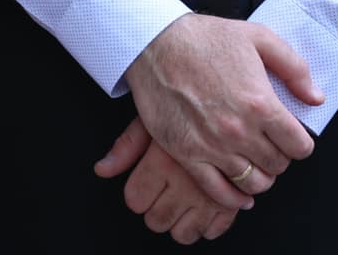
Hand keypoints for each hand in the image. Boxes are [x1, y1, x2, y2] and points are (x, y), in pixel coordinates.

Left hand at [95, 117, 241, 242]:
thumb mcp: (155, 117)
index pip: (135, 200)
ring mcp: (212, 196)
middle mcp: (187, 183)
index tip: (144, 185)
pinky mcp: (234, 203)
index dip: (137, 193)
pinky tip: (203, 205)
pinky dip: (206, 224)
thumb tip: (102, 169)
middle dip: (155, 209)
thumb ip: (127, 146)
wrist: (234, 105)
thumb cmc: (192, 106)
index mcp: (163, 161)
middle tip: (163, 192)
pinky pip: (213, 232)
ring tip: (182, 201)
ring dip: (179, 222)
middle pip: (156, 220)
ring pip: (184, 234)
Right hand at [126, 14, 319, 187]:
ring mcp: (212, 146)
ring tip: (253, 163)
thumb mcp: (258, 38)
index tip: (291, 138)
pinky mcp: (187, 155)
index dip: (299, 143)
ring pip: (252, 183)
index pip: (299, 146)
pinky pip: (219, 193)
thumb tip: (316, 99)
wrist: (155, 43)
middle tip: (269, 145)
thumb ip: (294, 68)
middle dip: (279, 157)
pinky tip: (238, 191)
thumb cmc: (205, 38)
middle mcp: (239, 130)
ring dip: (259, 176)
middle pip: (277, 166)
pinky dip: (234, 198)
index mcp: (261, 103)